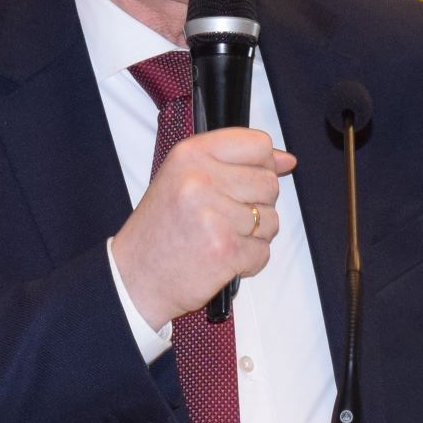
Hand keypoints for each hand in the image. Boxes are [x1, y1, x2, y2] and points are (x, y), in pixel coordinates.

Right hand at [110, 129, 294, 327]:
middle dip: (256, 205)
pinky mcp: (226, 249)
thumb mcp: (184, 179)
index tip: (248, 180)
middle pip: (269, 183)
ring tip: (219, 238)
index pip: (257, 144)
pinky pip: (264, 251)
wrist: (135, 278)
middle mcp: (200, 180)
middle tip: (223, 218)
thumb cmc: (161, 231)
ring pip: (271, 220)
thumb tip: (287, 160)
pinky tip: (221, 258)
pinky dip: (248, 261)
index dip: (262, 164)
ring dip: (253, 235)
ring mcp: (214, 215)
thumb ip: (235, 163)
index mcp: (190, 155)